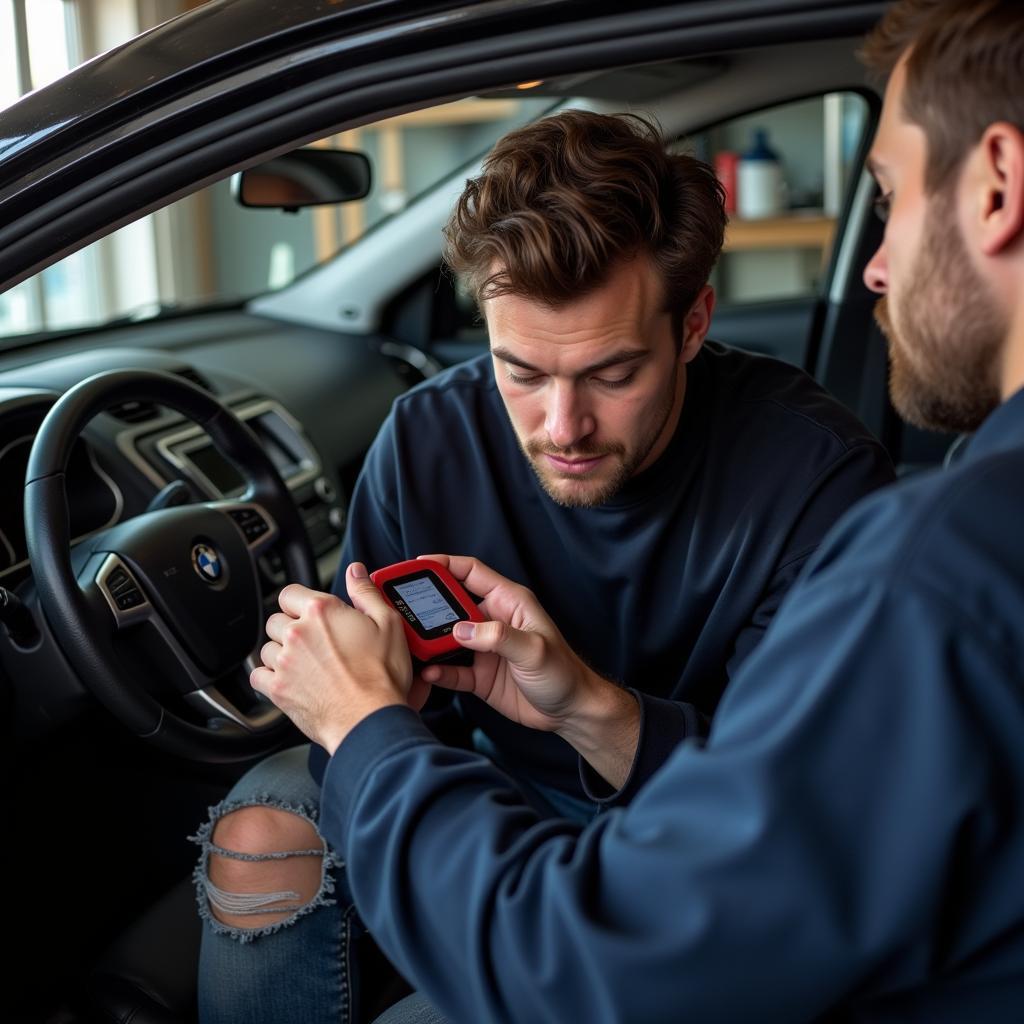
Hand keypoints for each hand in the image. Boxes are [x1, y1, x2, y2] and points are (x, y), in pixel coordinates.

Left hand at [250, 563, 413, 754]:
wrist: (370, 718)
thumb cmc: (381, 676)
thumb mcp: (388, 623)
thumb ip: (366, 593)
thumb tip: (354, 572)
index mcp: (321, 611)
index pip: (289, 593)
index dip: (299, 602)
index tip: (309, 613)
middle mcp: (297, 633)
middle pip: (275, 621)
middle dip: (290, 628)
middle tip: (313, 642)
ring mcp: (285, 662)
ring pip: (267, 648)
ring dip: (281, 653)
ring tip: (304, 663)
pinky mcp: (278, 689)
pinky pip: (258, 676)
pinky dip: (269, 677)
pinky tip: (288, 680)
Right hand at [418, 557, 638, 783]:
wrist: (571, 712)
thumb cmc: (563, 673)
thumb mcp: (534, 649)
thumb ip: (498, 637)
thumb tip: (460, 630)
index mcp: (509, 602)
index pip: (471, 572)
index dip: (444, 565)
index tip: (417, 565)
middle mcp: (492, 621)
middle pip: (451, 604)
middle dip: (425, 603)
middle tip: (400, 605)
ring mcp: (484, 649)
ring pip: (446, 638)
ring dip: (427, 640)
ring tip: (407, 642)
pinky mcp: (480, 675)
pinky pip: (451, 670)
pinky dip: (437, 672)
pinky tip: (428, 674)